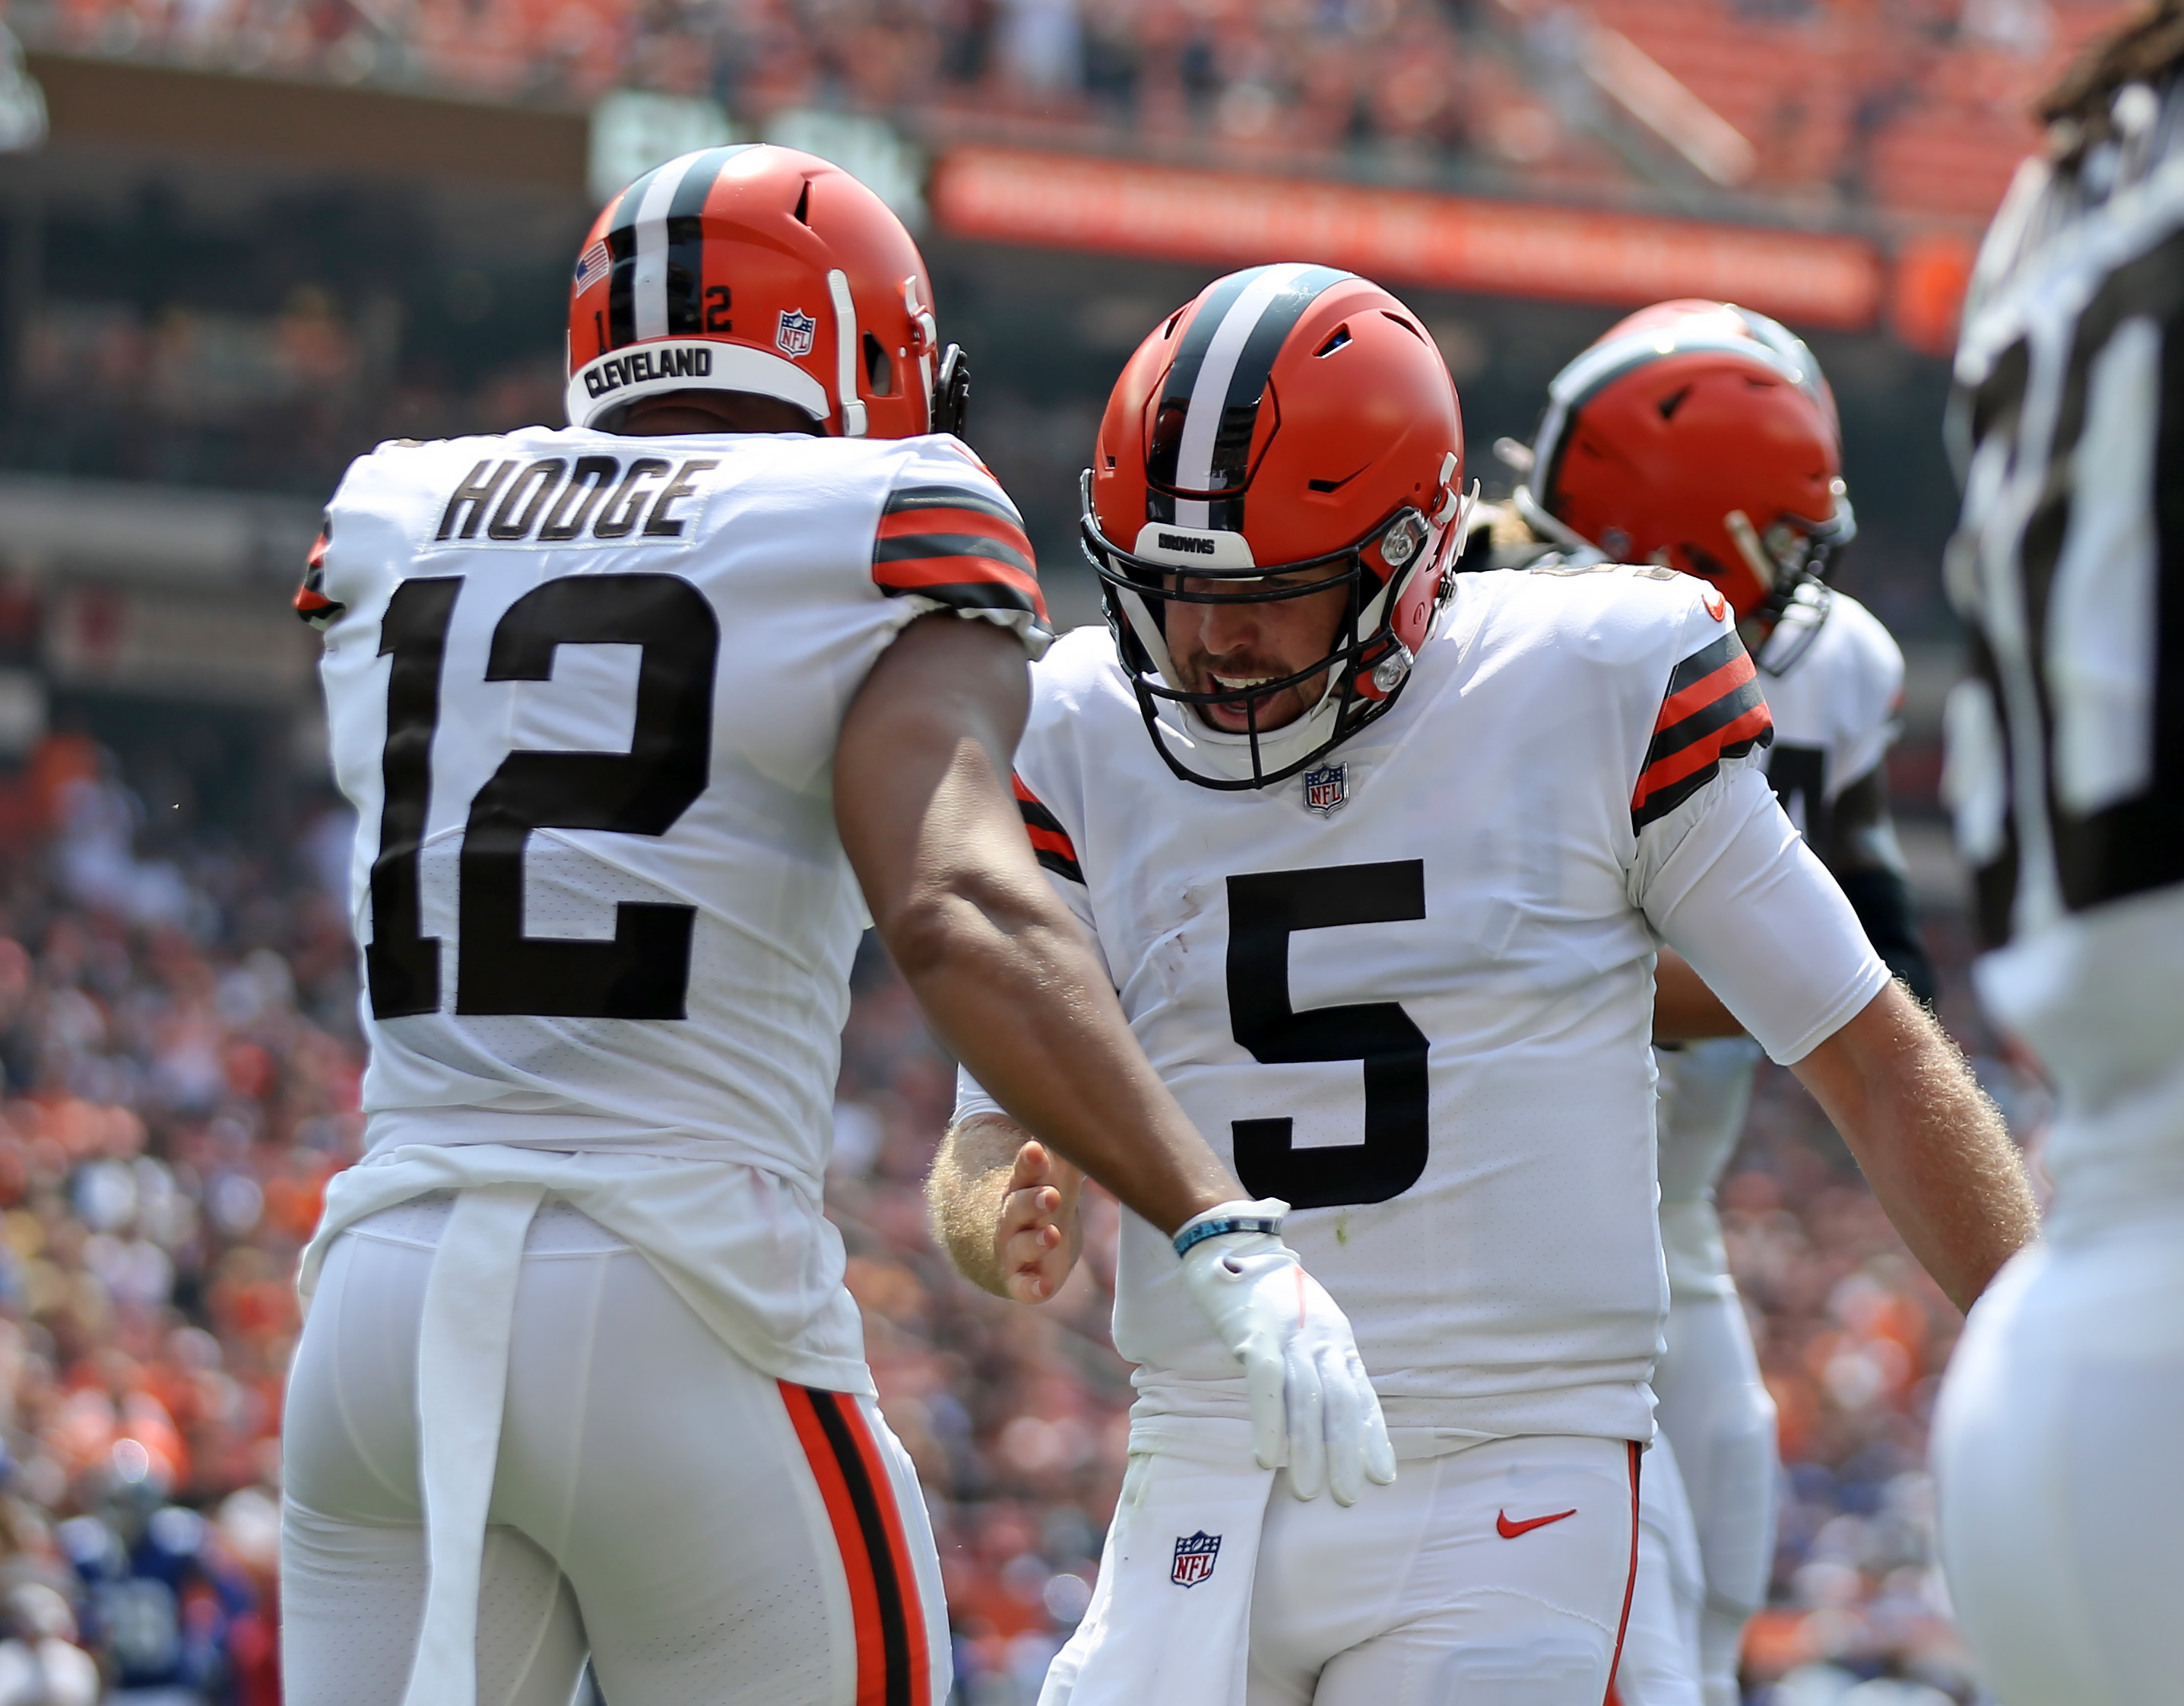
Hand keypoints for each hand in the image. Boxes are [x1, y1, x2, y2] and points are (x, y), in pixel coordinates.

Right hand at [995, 1140, 1081, 1302]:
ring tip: (1053, 1235)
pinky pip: (1023, 1286)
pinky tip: (1044, 1288)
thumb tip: (1079, 1106)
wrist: (1030, 1244)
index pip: (1024, 1172)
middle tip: (1052, 1195)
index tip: (1035, 1150)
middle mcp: (1013, 1218)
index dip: (1029, 1163)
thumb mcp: (1057, 1172)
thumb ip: (1064, 1147)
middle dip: (1033, 1202)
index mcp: (1022, 1188)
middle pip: (1017, 1207)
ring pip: (1020, 1245)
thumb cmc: (1046, 1199)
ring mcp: (1014, 1249)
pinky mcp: (1021, 1280)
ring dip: (1035, 1241)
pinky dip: (1032, 1288)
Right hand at [1176, 1201, 1396, 1504]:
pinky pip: (1266, 1386)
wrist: (1233, 1240)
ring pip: (1307, 1401)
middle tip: (1347, 1496)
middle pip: (1340, 1404)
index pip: (1362, 1393)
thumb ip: (1319, 1359)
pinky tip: (1269, 1458)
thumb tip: (1327, 1409)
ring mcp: (1288, 1336)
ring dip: (1310, 1450)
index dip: (1372, 1435)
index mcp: (1336, 1336)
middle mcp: (1319, 1337)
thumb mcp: (1306, 1321)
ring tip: (1310, 1490)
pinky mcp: (1254, 1335)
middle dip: (1346, 1453)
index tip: (1382, 1475)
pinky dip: (1270, 1424)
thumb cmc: (1268, 1290)